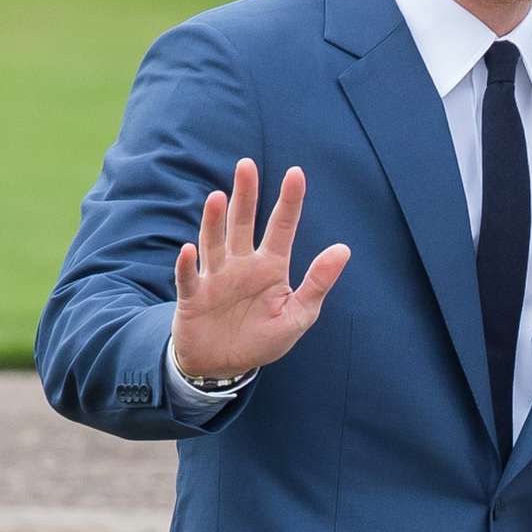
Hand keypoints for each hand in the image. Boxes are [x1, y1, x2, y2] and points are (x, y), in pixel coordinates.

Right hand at [171, 159, 349, 377]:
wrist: (224, 366)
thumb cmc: (263, 338)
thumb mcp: (298, 315)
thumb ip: (318, 283)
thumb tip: (343, 249)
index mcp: (271, 266)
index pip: (282, 227)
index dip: (289, 201)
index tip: (296, 172)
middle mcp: (242, 264)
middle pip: (243, 223)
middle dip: (246, 195)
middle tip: (246, 164)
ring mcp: (215, 278)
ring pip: (214, 243)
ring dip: (215, 222)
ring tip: (218, 197)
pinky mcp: (193, 297)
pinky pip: (190, 279)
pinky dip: (188, 265)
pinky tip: (189, 249)